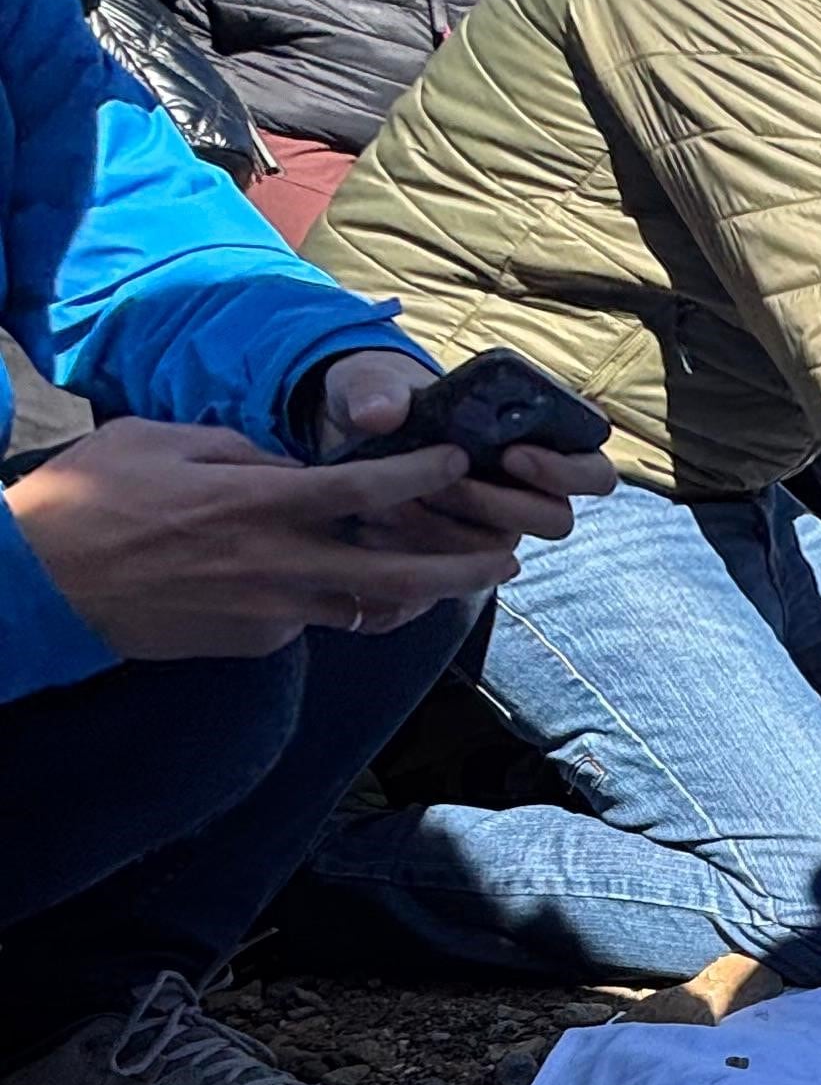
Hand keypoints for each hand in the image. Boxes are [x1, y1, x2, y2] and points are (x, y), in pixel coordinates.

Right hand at [7, 419, 522, 660]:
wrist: (41, 583)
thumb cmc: (91, 499)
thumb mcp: (162, 441)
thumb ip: (238, 450)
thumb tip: (286, 462)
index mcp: (257, 503)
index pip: (363, 489)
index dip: (421, 476)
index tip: (459, 462)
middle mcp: (276, 564)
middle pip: (395, 572)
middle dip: (461, 567)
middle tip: (509, 557)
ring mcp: (267, 612)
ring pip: (362, 607)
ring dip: (413, 594)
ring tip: (454, 580)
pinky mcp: (251, 644)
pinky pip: (310, 621)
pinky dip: (332, 603)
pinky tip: (342, 588)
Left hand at [308, 346, 613, 557]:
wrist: (346, 441)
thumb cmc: (383, 402)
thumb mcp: (373, 383)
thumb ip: (376, 389)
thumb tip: (379, 415)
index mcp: (541, 442)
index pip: (593, 472)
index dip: (567, 471)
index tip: (515, 454)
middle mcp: (530, 493)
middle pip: (555, 521)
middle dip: (500, 505)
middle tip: (448, 482)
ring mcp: (496, 529)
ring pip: (501, 550)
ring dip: (452, 530)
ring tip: (398, 500)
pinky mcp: (455, 557)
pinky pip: (455, 574)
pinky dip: (417, 553)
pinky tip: (377, 525)